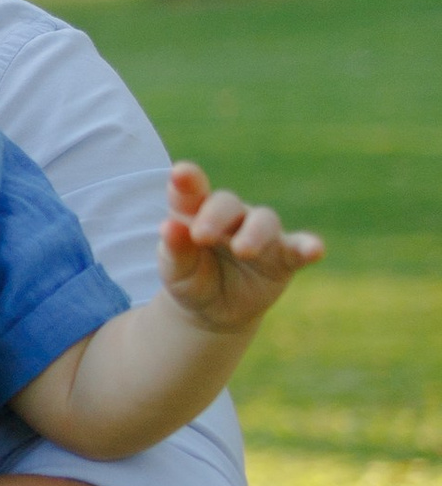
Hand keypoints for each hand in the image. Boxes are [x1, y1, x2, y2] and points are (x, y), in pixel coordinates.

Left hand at [158, 159, 322, 332]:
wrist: (215, 312)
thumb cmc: (191, 281)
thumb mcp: (176, 272)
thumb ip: (174, 250)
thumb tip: (169, 228)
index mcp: (196, 213)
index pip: (191, 191)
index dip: (187, 181)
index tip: (180, 173)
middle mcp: (231, 216)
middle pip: (227, 203)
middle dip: (215, 216)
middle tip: (201, 235)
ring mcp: (260, 234)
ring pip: (263, 220)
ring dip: (254, 233)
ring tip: (243, 250)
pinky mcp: (284, 256)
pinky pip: (299, 247)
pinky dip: (308, 246)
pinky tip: (315, 249)